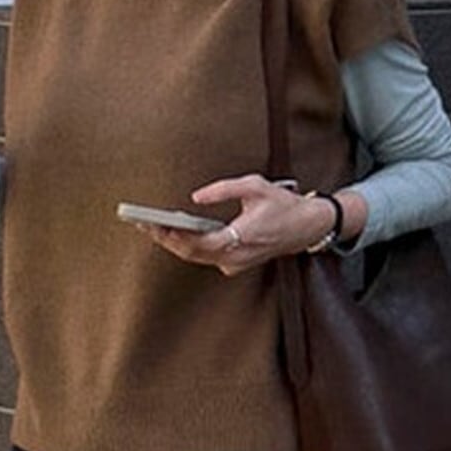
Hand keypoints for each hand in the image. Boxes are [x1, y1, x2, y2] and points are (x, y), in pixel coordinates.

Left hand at [135, 173, 342, 276]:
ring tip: (152, 228)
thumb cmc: (282, 204)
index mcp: (240, 238)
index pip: (198, 242)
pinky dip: (190, 246)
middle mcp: (235, 257)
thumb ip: (223, 190)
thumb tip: (195, 198)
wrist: (306, 227)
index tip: (152, 225)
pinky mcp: (234, 264)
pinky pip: (206, 257)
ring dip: (175, 244)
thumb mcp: (254, 186)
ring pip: (197, 258)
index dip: (173, 236)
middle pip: (192, 254)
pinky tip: (174, 233)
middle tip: (144, 225)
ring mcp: (235, 265)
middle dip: (167, 240)